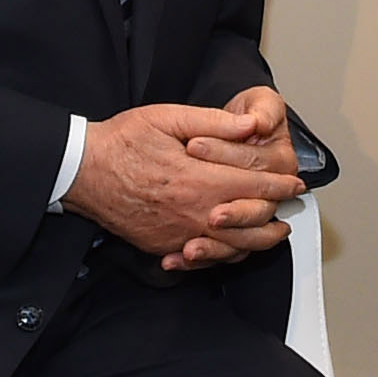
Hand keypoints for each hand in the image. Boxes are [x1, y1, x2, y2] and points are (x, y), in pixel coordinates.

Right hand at [63, 102, 295, 270]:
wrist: (82, 171)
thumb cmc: (123, 141)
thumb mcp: (168, 118)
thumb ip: (215, 123)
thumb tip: (251, 127)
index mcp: (199, 180)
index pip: (255, 186)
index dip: (280, 185)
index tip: (296, 184)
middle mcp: (193, 213)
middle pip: (251, 223)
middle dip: (276, 214)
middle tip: (291, 206)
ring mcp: (177, 234)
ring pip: (232, 248)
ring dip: (259, 241)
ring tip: (275, 233)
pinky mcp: (163, 246)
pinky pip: (204, 258)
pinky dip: (227, 255)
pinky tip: (236, 247)